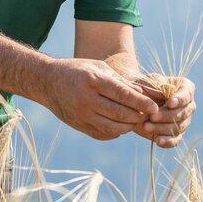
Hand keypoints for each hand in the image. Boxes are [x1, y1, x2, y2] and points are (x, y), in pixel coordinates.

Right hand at [37, 58, 159, 140]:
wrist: (48, 81)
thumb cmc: (78, 70)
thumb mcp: (99, 67)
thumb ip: (121, 82)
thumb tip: (143, 96)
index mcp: (93, 81)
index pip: (124, 95)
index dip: (142, 103)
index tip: (154, 107)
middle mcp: (86, 99)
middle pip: (121, 114)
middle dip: (138, 116)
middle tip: (147, 114)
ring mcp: (81, 115)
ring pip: (113, 128)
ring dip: (128, 126)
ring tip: (134, 120)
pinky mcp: (78, 126)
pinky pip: (103, 134)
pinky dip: (115, 132)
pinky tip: (120, 125)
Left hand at [133, 76, 195, 148]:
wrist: (136, 103)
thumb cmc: (144, 88)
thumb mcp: (149, 82)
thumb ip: (158, 85)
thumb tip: (167, 95)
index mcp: (185, 88)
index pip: (186, 94)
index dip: (180, 100)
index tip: (170, 103)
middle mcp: (188, 106)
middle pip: (183, 113)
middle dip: (167, 116)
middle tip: (152, 116)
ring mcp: (184, 121)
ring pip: (178, 127)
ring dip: (162, 128)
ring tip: (146, 126)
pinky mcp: (176, 134)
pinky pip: (176, 140)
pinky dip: (167, 142)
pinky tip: (158, 141)